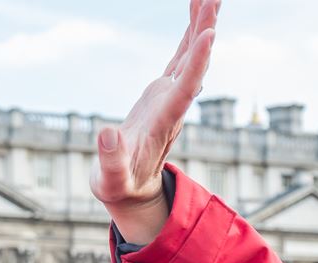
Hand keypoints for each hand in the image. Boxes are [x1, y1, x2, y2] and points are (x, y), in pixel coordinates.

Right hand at [91, 0, 218, 243]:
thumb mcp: (111, 180)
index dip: (197, 61)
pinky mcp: (164, 91)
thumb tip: (108, 135)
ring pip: (193, 54)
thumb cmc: (119, 185)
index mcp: (163, 122)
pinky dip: (190, 30)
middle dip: (205, 30)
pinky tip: (196, 8)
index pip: (185, 88)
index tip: (209, 33)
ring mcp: (171, 95)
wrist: (133, 190)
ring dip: (202, 23)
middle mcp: (174, 104)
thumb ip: (111, 160)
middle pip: (196, 63)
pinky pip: (182, 54)